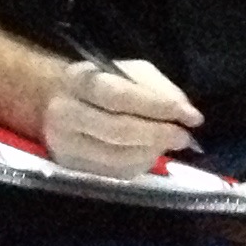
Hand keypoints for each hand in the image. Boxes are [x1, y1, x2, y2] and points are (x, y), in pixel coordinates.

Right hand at [39, 54, 201, 177]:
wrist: (54, 104)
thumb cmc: (101, 84)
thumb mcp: (128, 72)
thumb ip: (158, 88)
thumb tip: (186, 113)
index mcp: (78, 81)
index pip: (119, 96)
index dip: (158, 107)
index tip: (191, 116)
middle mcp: (65, 114)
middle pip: (118, 130)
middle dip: (158, 134)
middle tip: (184, 136)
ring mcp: (66, 146)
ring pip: (118, 156)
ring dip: (153, 151)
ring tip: (171, 143)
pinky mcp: (74, 168)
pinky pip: (116, 172)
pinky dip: (142, 164)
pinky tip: (151, 152)